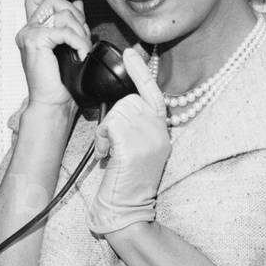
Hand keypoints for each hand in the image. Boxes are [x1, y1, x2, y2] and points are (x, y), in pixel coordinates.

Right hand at [15, 0, 91, 106]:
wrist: (52, 102)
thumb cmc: (59, 81)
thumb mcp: (69, 45)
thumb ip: (71, 24)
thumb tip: (77, 3)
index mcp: (33, 30)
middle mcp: (28, 30)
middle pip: (52, 0)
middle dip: (75, 13)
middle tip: (82, 32)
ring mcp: (29, 34)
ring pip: (60, 13)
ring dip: (79, 29)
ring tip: (82, 47)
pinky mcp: (35, 41)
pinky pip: (63, 30)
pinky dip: (77, 40)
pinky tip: (80, 53)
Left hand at [87, 48, 171, 236]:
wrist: (126, 212)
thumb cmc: (126, 183)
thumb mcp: (138, 149)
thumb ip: (136, 125)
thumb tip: (123, 103)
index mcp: (162, 131)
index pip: (153, 93)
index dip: (141, 72)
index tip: (131, 52)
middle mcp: (160, 132)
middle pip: (129, 100)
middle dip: (113, 118)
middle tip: (112, 144)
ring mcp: (149, 139)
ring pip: (117, 111)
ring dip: (106, 131)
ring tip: (111, 153)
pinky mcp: (134, 147)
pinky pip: (110, 125)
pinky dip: (102, 140)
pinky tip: (108, 157)